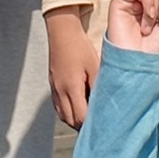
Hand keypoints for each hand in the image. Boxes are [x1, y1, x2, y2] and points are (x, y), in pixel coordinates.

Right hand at [47, 9, 98, 127]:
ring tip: (88, 117)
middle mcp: (60, 92)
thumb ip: (99, 86)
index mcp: (72, 88)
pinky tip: (77, 106)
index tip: (103, 124)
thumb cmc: (80, 46)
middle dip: (83, 126)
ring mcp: (54, 89)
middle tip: (97, 125)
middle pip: (70, 120)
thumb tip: (106, 105)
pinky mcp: (52, 85)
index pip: (80, 117)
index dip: (91, 124)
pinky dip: (67, 111)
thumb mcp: (95, 65)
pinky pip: (58, 106)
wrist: (61, 31)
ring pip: (62, 115)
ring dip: (74, 119)